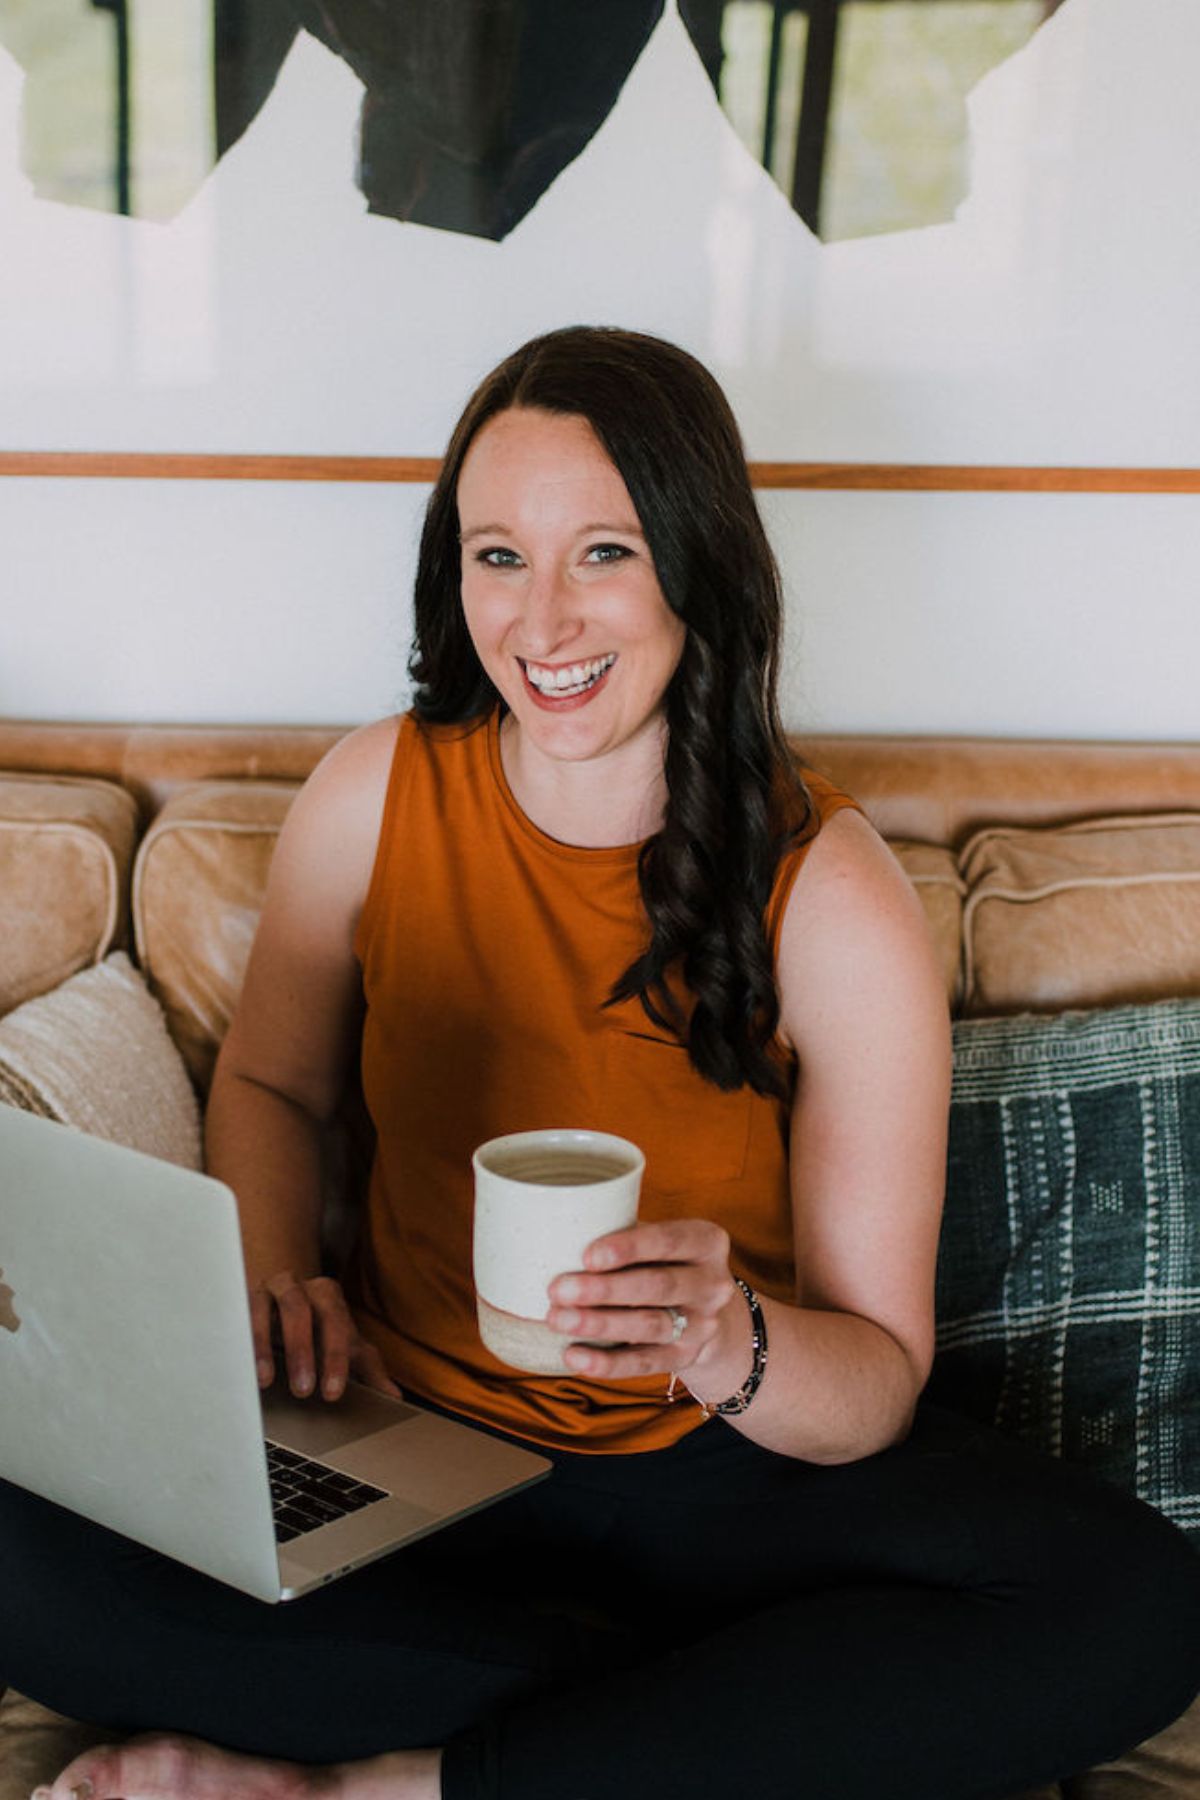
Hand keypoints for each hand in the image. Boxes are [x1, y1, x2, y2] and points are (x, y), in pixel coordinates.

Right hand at [250, 1271, 400, 1401]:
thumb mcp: (343, 1345)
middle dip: (302, 1351)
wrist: (280, 1296)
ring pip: (264, 1308)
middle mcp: (298, 1286)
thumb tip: (395, 1399)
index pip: (336, 1323)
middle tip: (303, 1391)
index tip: (332, 1392)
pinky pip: (240, 1315)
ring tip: (266, 1381)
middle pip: (301, 1310)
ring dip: (266, 1344)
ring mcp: (267, 1289)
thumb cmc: (316, 1327)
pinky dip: (241, 1341)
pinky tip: (241, 1366)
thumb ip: (368, 1369)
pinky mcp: (242, 1298)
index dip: (335, 1357)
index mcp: (328, 1296)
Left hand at [545, 1219, 739, 1383]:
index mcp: (707, 1242)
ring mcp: (702, 1325)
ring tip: (557, 1319)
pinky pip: (644, 1363)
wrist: (707, 1314)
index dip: (629, 1248)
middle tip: (557, 1289)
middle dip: (604, 1289)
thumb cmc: (662, 1262)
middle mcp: (712, 1284)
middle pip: (658, 1286)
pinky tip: (574, 1355)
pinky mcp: (685, 1358)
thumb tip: (562, 1236)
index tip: (587, 1256)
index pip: (669, 1240)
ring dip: (599, 1324)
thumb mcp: (657, 1242)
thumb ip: (624, 1234)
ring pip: (649, 1326)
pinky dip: (607, 1362)